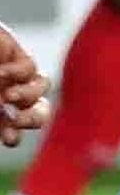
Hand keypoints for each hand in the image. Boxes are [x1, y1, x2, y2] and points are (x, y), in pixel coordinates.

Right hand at [0, 22, 50, 149]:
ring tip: (9, 96)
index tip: (8, 139)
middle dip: (30, 120)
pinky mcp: (16, 55)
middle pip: (37, 112)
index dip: (13, 136)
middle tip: (16, 121)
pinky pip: (29, 68)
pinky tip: (1, 73)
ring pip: (40, 89)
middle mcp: (6, 94)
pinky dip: (17, 73)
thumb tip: (3, 118)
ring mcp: (13, 75)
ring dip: (27, 97)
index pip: (10, 130)